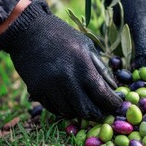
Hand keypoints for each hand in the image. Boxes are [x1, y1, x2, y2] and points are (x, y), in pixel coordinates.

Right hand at [0, 0, 121, 119]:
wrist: (28, 30)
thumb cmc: (63, 36)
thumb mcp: (87, 47)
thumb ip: (101, 69)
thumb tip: (114, 89)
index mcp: (83, 67)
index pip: (103, 96)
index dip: (113, 105)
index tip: (117, 107)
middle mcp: (67, 80)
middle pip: (87, 111)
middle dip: (98, 114)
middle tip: (103, 113)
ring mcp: (50, 88)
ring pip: (70, 113)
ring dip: (80, 111)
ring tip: (84, 103)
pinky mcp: (37, 92)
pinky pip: (54, 109)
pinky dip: (64, 108)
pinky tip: (68, 99)